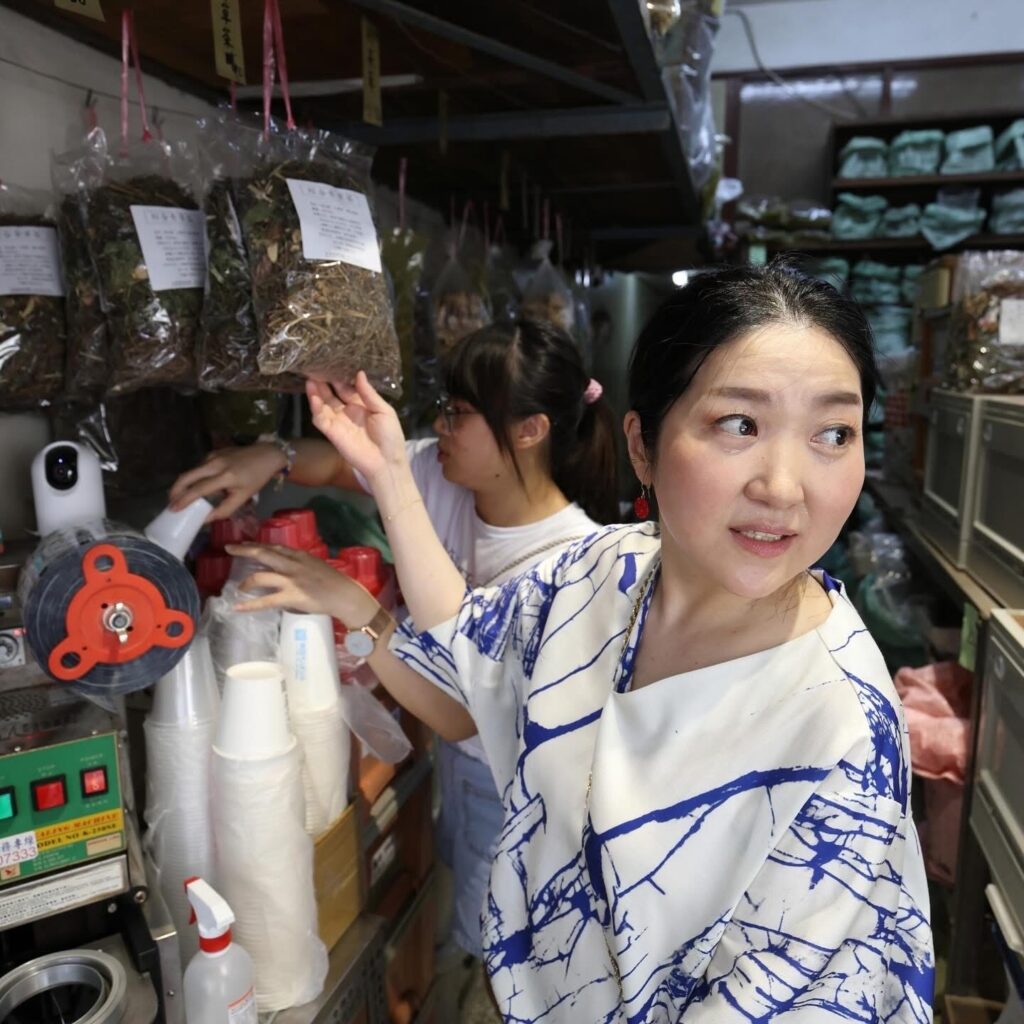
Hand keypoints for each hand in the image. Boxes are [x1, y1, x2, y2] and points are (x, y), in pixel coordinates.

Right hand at [168, 444, 283, 519]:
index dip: (184, 500)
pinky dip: (194, 478)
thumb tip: (205, 520)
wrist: (267, 455)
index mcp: (224, 476)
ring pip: (191, 471)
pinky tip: (195, 486)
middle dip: (175, 490)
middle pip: (187, 476)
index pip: (198, 489)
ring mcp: (213, 456)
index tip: (173, 509)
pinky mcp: (213, 453)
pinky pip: (199, 467)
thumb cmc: (257, 478)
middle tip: (170, 503)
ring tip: (180, 498)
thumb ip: (224, 509)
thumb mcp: (243, 497)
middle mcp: (215, 464)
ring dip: (183, 484)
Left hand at [226, 543, 378, 623]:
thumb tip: (289, 569)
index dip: (258, 545)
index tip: (246, 544)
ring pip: (261, 576)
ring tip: (239, 587)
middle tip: (229, 548)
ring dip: (246, 582)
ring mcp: (290, 580)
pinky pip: (265, 601)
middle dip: (244, 550)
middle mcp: (292, 564)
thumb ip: (301, 565)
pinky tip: (237, 607)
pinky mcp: (291, 596)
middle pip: (263, 554)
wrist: (345, 595)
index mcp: (300, 556)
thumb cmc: (335, 582)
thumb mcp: (317, 565)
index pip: (274, 547)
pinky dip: (249, 605)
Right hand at [307, 373, 407, 490]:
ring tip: (310, 380)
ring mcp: (338, 422)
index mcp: (361, 406)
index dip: (339, 378)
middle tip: (315, 369)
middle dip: (324, 384)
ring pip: (323, 405)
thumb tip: (359, 373)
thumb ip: (369, 393)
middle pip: (332, 395)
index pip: (346, 389)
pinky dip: (315, 408)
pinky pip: (320, 419)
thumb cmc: (390, 436)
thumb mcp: (384, 410)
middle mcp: (348, 412)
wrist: (386, 462)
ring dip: (316, 393)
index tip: (332, 364)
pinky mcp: (332, 433)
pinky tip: (313, 397)